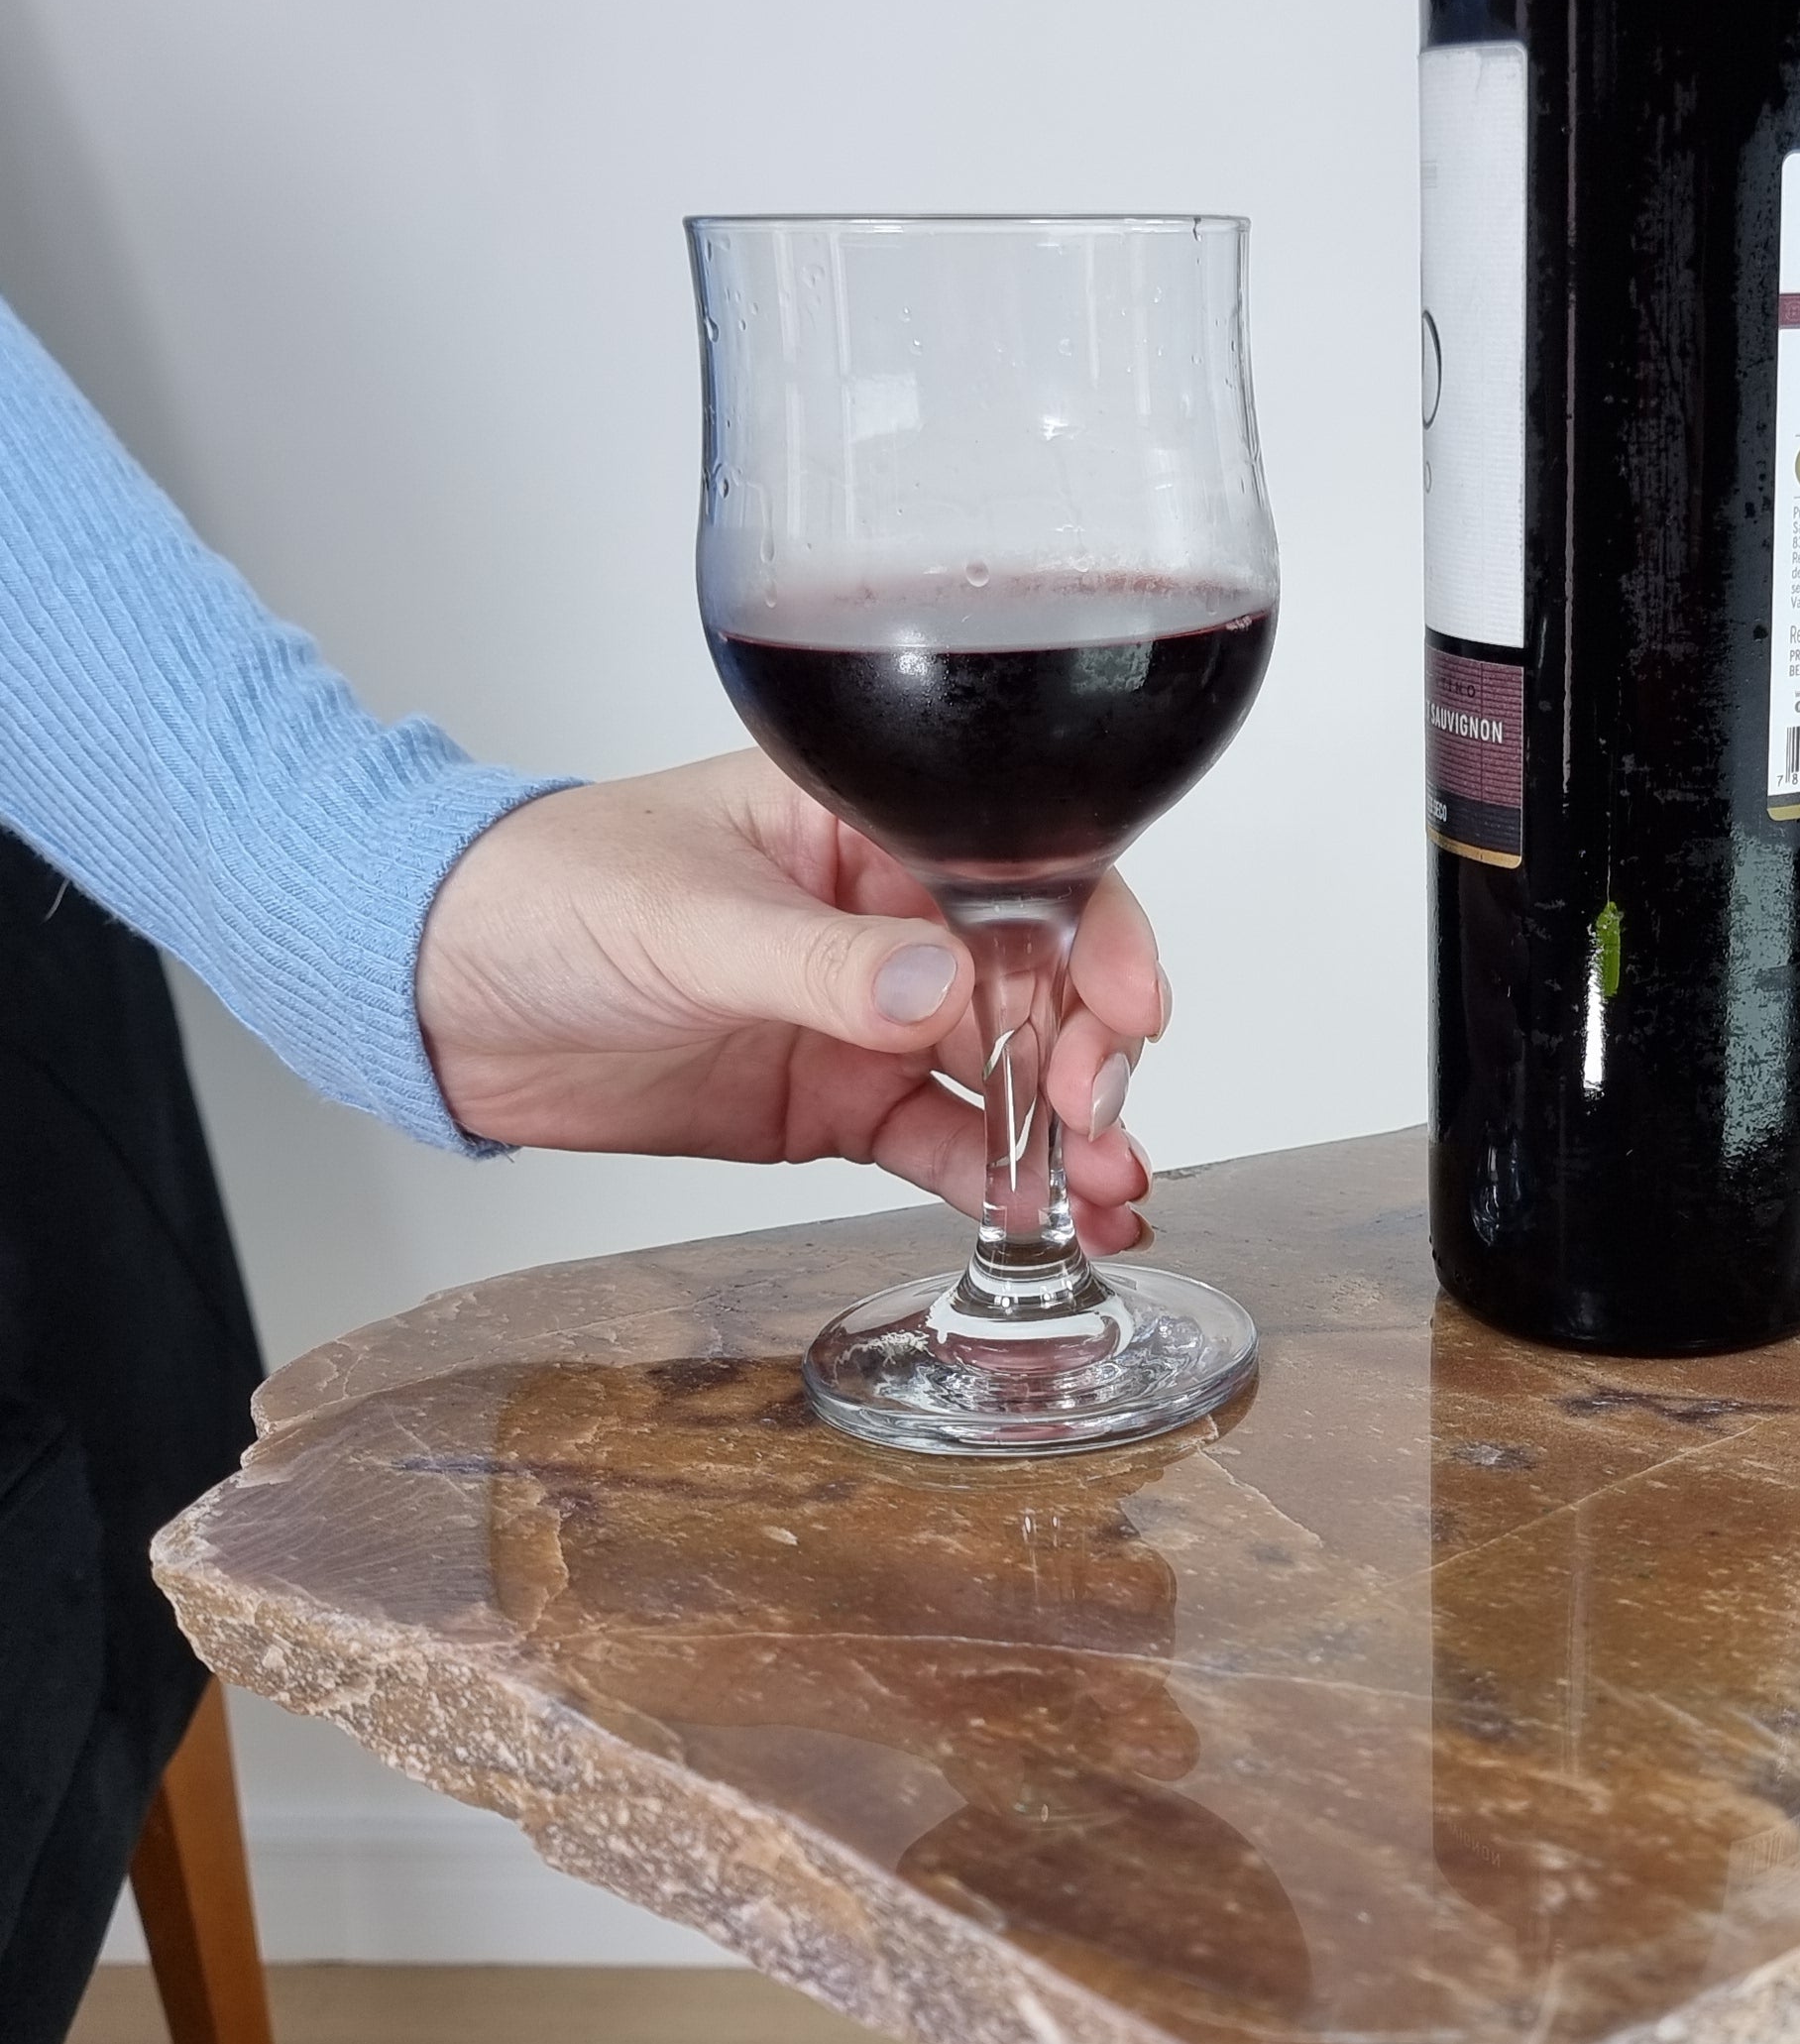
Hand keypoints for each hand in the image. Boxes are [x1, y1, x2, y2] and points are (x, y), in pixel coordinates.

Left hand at [415, 752, 1160, 1249]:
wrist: (430, 996)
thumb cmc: (537, 895)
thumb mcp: (682, 919)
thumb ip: (815, 962)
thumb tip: (937, 990)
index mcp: (864, 826)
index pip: (1022, 870)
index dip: (1094, 936)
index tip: (1126, 1009)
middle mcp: (888, 917)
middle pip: (1038, 982)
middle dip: (1088, 1055)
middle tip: (1101, 1122)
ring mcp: (867, 1016)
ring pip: (1004, 1073)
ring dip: (1064, 1135)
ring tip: (1109, 1196)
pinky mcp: (834, 1102)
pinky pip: (938, 1143)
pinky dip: (994, 1182)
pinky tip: (1042, 1218)